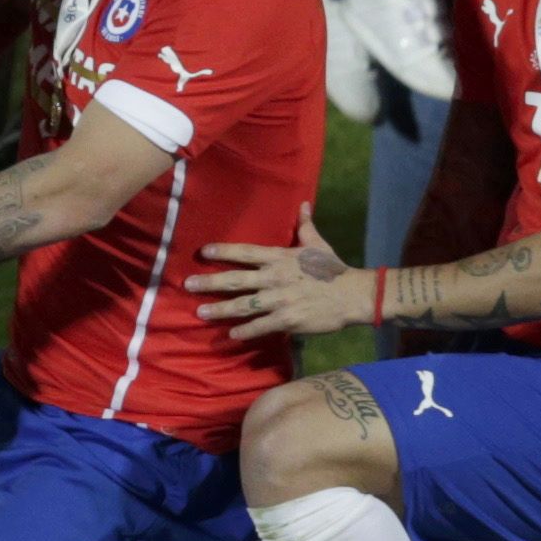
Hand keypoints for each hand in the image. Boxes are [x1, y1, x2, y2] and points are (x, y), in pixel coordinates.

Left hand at [185, 205, 365, 340]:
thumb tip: (303, 204)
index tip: (203, 251)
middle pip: (235, 279)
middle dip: (210, 282)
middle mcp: (275, 278)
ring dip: (220, 310)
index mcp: (280, 258)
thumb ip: (305, 226)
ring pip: (243, 305)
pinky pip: (261, 326)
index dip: (223, 251)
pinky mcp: (287, 319)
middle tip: (188, 285)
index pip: (245, 252)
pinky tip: (231, 335)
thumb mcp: (318, 244)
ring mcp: (279, 300)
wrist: (352, 295)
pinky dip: (245, 331)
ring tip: (201, 313)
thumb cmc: (333, 269)